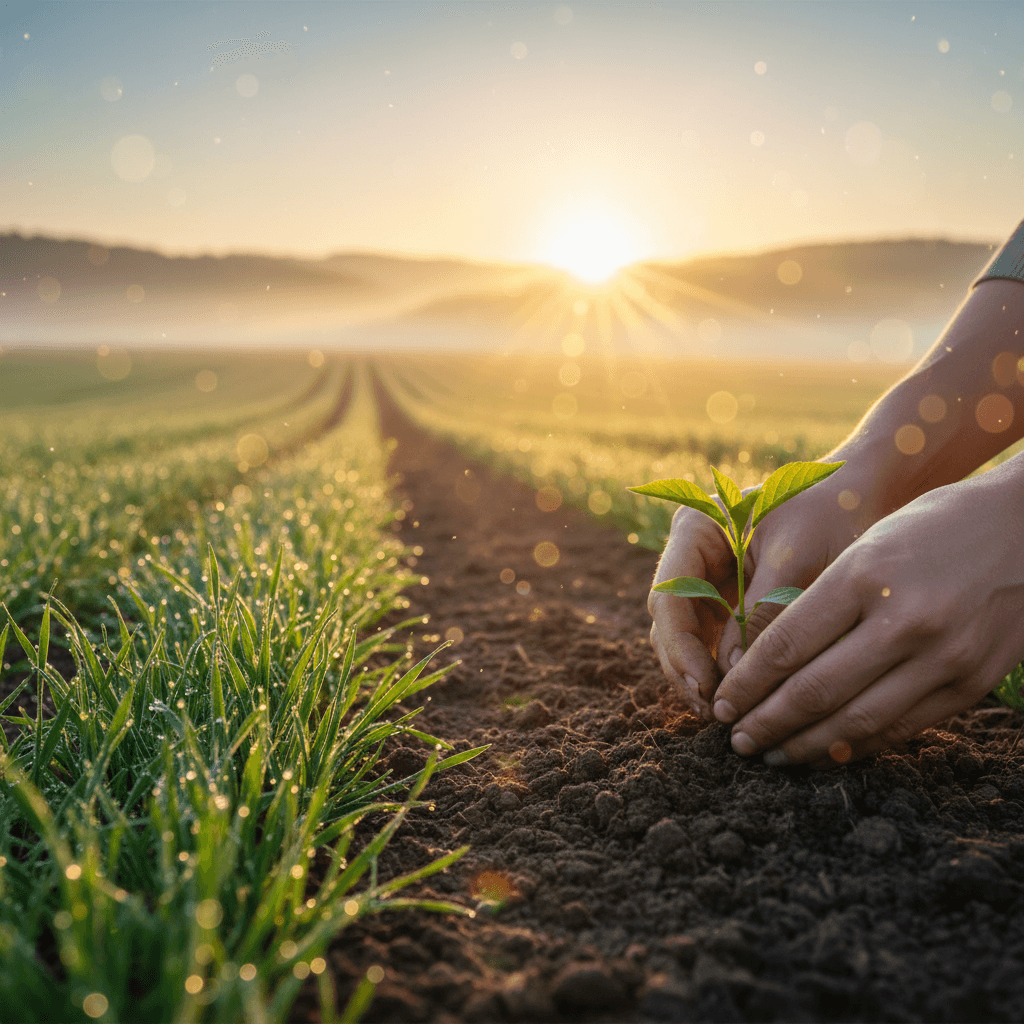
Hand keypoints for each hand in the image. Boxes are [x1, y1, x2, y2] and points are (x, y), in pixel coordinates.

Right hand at [649, 462, 878, 715]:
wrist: (865, 500)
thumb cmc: (832, 516)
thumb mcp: (798, 560)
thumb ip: (762, 612)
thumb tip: (734, 677)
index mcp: (695, 530)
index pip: (668, 593)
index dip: (680, 644)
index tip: (704, 686)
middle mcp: (692, 558)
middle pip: (669, 622)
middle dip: (686, 668)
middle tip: (713, 712)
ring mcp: (707, 584)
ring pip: (686, 641)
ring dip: (700, 679)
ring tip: (725, 716)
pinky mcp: (728, 609)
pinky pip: (713, 647)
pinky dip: (723, 676)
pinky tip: (742, 704)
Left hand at [713, 466, 1023, 765]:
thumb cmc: (932, 525)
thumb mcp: (867, 545)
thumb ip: (822, 601)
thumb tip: (764, 662)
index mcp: (864, 575)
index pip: (786, 646)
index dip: (747, 684)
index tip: (723, 704)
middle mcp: (903, 620)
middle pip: (814, 691)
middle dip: (766, 723)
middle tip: (737, 742)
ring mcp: (943, 656)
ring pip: (858, 721)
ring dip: (806, 746)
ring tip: (773, 755)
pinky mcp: (972, 682)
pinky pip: (903, 727)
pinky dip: (859, 745)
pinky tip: (829, 751)